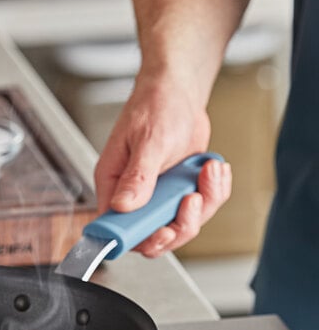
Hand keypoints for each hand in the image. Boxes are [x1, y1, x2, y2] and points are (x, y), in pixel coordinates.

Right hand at [94, 72, 231, 257]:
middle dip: (178, 224)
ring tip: (208, 171)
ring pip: (181, 224)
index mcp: (114, 184)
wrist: (179, 92)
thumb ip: (136, 177)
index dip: (139, 237)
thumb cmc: (155, 106)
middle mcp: (134, 195)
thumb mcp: (148, 141)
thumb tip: (123, 206)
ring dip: (203, 204)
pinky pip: (201, 208)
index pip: (117, 228)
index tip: (162, 231)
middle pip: (153, 235)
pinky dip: (214, 192)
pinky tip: (213, 169)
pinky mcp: (179, 191)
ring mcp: (159, 196)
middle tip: (192, 200)